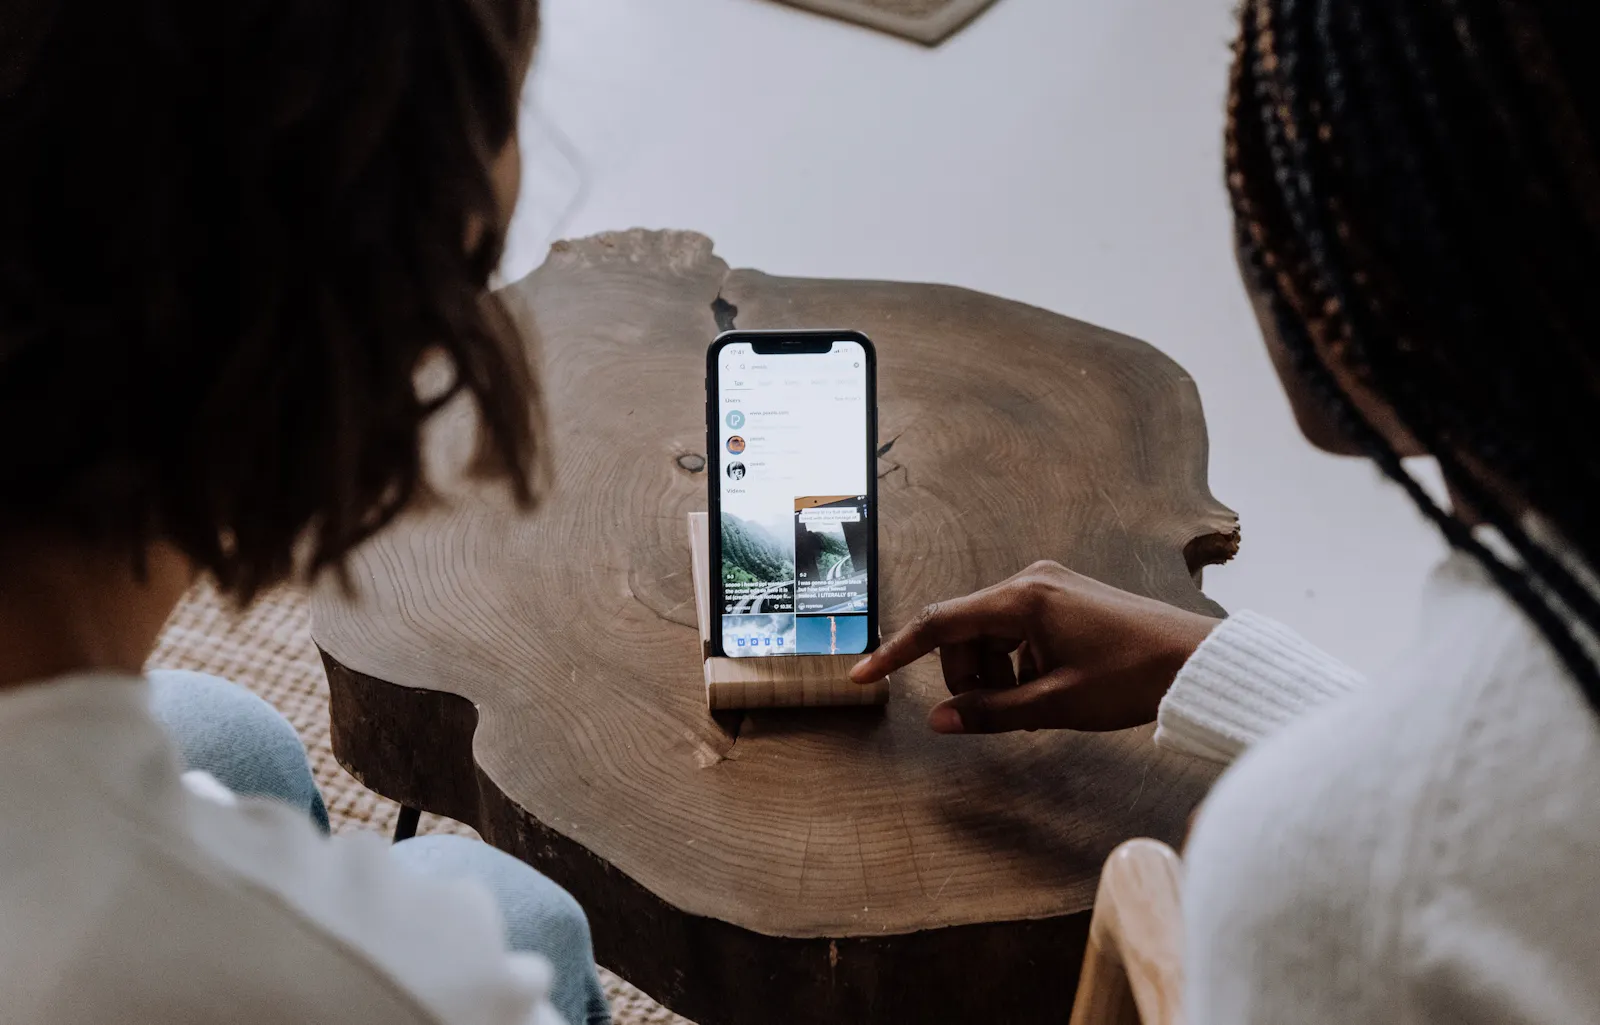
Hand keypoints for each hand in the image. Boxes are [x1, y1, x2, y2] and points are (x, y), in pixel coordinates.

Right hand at [850, 561, 1219, 734]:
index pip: (938, 623)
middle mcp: (1030, 582)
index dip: (895, 652)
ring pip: (989, 636)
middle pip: (964, 633)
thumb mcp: (1055, 705)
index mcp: (1023, 599)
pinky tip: (1050, 689)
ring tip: (1035, 706)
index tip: (861, 676)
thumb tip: (939, 722)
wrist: (1197, 661)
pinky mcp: (1064, 598)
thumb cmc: (1132, 679)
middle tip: (1001, 715)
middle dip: (967, 677)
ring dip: (995, 674)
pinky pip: (1017, 632)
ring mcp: (1048, 586)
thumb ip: (991, 712)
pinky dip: (1018, 664)